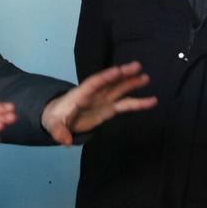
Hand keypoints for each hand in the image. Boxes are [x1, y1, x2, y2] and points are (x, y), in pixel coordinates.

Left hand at [41, 61, 156, 145]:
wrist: (59, 117)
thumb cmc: (55, 118)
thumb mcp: (54, 125)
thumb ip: (59, 132)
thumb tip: (65, 141)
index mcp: (80, 94)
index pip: (93, 84)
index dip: (105, 77)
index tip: (117, 71)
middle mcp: (94, 94)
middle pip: (110, 82)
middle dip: (122, 74)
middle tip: (137, 66)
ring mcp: (103, 100)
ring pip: (120, 90)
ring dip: (132, 83)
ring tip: (146, 78)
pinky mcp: (109, 108)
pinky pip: (126, 104)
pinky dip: (138, 103)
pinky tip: (152, 101)